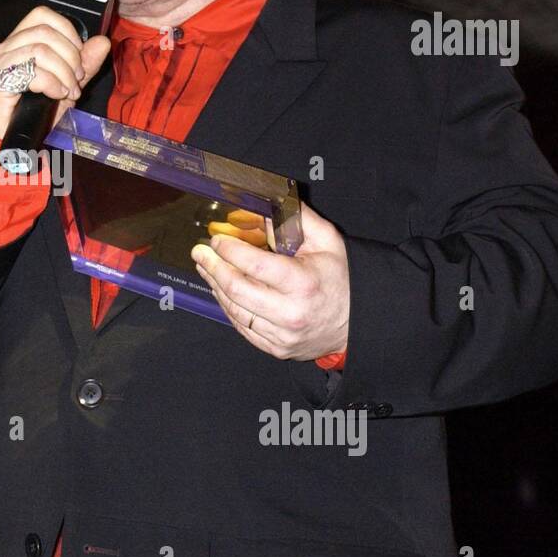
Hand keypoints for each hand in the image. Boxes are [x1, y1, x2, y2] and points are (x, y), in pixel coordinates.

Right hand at [0, 5, 111, 138]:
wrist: (18, 139)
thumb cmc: (38, 112)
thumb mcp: (69, 83)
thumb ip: (85, 63)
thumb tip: (102, 41)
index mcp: (18, 42)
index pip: (41, 15)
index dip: (66, 31)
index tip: (79, 55)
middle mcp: (3, 49)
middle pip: (43, 33)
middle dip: (70, 56)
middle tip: (77, 79)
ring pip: (39, 51)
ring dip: (63, 72)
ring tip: (69, 90)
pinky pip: (32, 73)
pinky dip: (52, 83)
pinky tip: (57, 94)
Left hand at [191, 201, 349, 360]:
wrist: (357, 322)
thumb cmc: (341, 279)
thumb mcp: (327, 242)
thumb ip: (297, 220)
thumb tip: (265, 208)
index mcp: (303, 283)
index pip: (255, 265)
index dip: (230, 251)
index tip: (217, 240)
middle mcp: (291, 313)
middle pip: (237, 290)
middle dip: (213, 268)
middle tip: (200, 253)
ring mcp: (282, 334)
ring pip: (235, 310)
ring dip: (216, 286)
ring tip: (206, 268)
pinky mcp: (276, 348)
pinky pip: (242, 327)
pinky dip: (228, 307)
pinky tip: (221, 290)